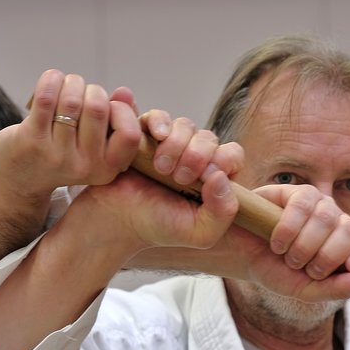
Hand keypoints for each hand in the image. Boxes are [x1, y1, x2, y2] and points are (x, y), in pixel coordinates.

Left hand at [0, 71, 142, 210]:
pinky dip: (51, 80)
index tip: (109, 106)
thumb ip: (115, 120)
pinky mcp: (32, 140)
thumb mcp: (94, 146)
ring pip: (72, 100)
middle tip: (82, 93)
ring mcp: (57, 155)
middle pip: (98, 108)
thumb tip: (125, 92)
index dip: (122, 111)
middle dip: (92, 90)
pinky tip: (51, 79)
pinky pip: (46, 99)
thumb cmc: (63, 155)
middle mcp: (84, 166)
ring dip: (70, 83)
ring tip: (65, 86)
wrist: (19, 180)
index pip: (129, 134)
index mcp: (107, 168)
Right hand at [68, 119, 242, 255]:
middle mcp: (195, 156)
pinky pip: (158, 117)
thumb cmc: (159, 226)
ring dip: (176, 144)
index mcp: (213, 177)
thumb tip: (222, 177)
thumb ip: (223, 213)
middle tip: (179, 178)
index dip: (223, 160)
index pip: (232, 154)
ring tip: (161, 168)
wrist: (117, 219)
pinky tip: (155, 136)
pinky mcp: (146, 133)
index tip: (205, 177)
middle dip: (197, 155)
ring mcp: (171, 143)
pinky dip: (159, 122)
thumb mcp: (200, 233)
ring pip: (185, 125)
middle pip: (208, 137)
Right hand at [223, 185, 349, 300]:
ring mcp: (321, 205)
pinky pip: (304, 205)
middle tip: (306, 269)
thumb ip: (338, 289)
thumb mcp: (305, 290)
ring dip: (304, 246)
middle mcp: (340, 224)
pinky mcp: (299, 192)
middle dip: (327, 256)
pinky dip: (288, 230)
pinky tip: (277, 241)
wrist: (240, 255)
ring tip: (287, 256)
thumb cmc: (275, 271)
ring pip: (328, 218)